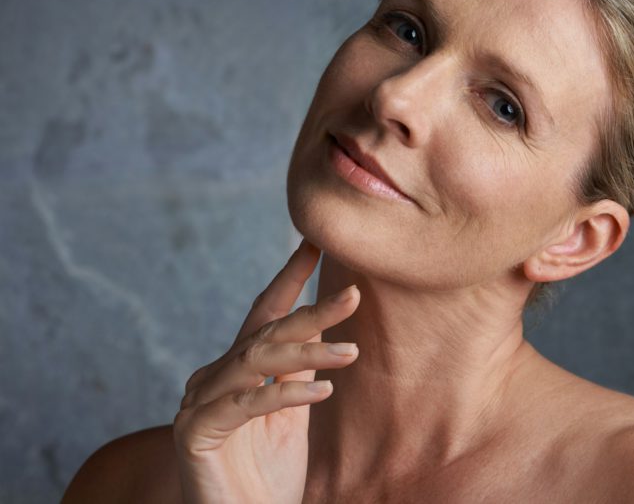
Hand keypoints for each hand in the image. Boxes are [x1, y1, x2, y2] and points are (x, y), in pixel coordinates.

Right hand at [172, 240, 359, 503]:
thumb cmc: (266, 474)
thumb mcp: (291, 414)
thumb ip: (297, 371)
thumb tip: (319, 325)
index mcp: (237, 369)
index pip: (265, 314)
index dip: (289, 277)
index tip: (314, 243)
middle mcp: (213, 377)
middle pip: (266, 333)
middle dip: (311, 311)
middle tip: (354, 295)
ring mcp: (198, 403)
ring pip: (256, 362)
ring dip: (307, 353)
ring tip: (352, 352)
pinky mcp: (194, 433)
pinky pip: (245, 405)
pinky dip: (284, 395)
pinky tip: (323, 391)